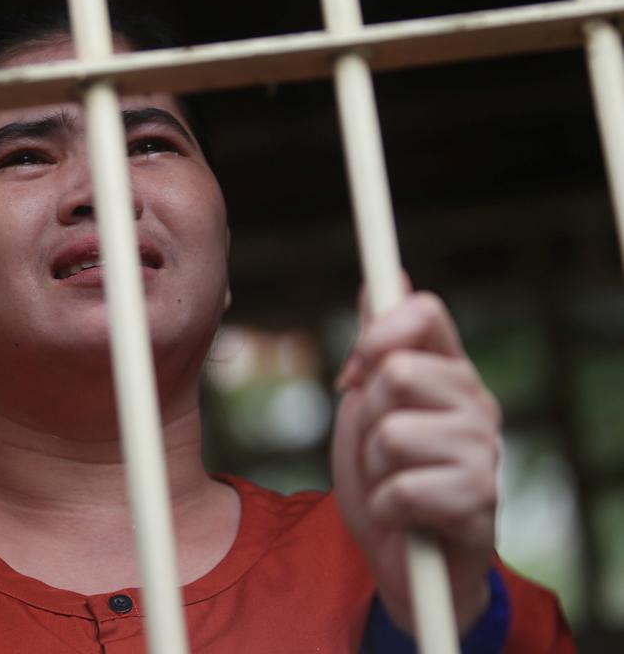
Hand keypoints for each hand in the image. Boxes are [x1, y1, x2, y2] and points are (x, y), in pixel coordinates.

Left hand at [331, 287, 501, 634]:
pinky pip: (400, 488)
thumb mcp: (366, 407)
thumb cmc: (384, 477)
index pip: (425, 312)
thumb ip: (375, 349)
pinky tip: (406, 516)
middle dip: (367, 418)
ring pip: (391, 434)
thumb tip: (380, 280)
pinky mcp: (480, 500)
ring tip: (392, 483)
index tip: (355, 369)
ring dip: (373, 469)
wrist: (403, 561)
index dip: (380, 330)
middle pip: (396, 373)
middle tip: (381, 450)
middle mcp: (476, 401)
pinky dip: (384, 507)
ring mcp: (484, 450)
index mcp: (448, 371)